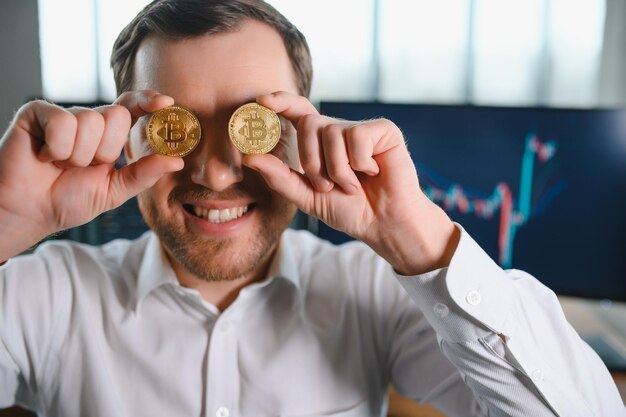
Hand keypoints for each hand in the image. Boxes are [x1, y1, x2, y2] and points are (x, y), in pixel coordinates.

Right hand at [0, 90, 183, 260]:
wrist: (30, 212)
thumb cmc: (68, 200)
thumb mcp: (114, 190)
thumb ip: (144, 174)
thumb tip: (176, 161)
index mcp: (109, 135)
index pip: (133, 108)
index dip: (148, 101)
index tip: (166, 103)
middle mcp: (89, 120)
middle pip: (118, 115)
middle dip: (106, 149)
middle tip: (86, 166)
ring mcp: (64, 115)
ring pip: (91, 120)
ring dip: (79, 154)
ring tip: (62, 164)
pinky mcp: (38, 113)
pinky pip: (63, 122)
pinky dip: (57, 148)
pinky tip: (45, 156)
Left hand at [244, 92, 458, 274]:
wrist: (384, 224)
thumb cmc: (350, 210)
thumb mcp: (307, 197)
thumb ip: (279, 177)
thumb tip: (248, 156)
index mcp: (320, 143)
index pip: (298, 111)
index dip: (281, 101)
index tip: (261, 101)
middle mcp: (340, 131)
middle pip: (309, 123)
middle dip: (312, 161)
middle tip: (327, 185)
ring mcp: (362, 129)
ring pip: (332, 132)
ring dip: (338, 168)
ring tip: (352, 184)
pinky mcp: (384, 131)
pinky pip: (357, 136)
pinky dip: (359, 162)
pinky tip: (372, 172)